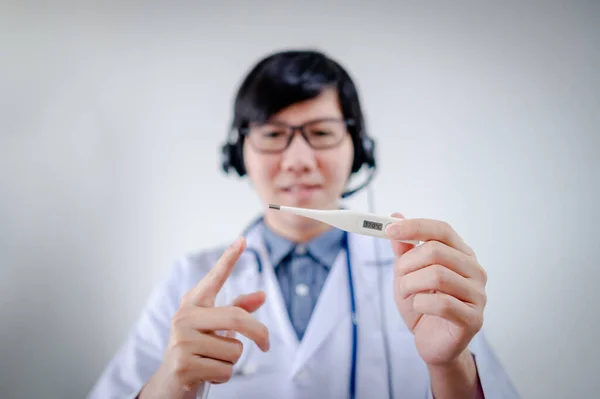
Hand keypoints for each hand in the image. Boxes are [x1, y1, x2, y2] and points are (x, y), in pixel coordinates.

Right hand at [139, 237, 269, 398]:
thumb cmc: (196, 351)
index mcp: (193, 305)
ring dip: (231, 361)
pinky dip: (223, 376)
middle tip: (266, 344)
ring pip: (234, 349)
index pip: (214, 278)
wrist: (169, 384)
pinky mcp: (183, 364)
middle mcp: (184, 318)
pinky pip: (225, 369)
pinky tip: (206, 374)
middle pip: (237, 318)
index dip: (229, 259)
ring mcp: (181, 340)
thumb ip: (237, 312)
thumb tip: (262, 296)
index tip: (243, 240)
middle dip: (258, 333)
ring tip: (211, 361)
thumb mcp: (215, 329)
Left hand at [386, 215, 486, 366]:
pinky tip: (420, 308)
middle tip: (399, 277)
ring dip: (410, 285)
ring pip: (437, 276)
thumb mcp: (407, 273)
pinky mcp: (474, 319)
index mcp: (461, 254)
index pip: (442, 230)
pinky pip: (441, 303)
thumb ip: (404, 248)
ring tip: (407, 294)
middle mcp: (475, 270)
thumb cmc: (423, 305)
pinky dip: (420, 304)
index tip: (388, 230)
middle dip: (407, 264)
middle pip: (436, 251)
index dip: (414, 227)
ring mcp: (478, 295)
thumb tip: (396, 215)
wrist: (431, 343)